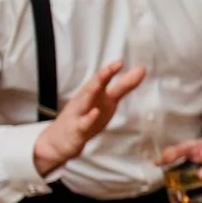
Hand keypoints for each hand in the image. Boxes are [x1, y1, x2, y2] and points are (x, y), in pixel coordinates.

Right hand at [31, 61, 146, 177]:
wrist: (59, 140)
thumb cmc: (86, 115)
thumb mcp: (107, 100)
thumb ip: (124, 86)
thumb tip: (142, 69)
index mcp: (94, 94)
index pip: (102, 80)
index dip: (110, 71)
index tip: (121, 62)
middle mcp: (86, 101)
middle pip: (93, 87)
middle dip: (102, 76)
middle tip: (115, 65)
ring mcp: (78, 115)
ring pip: (84, 103)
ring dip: (91, 92)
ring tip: (99, 84)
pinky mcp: (76, 131)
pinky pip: (82, 125)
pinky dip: (88, 119)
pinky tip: (95, 113)